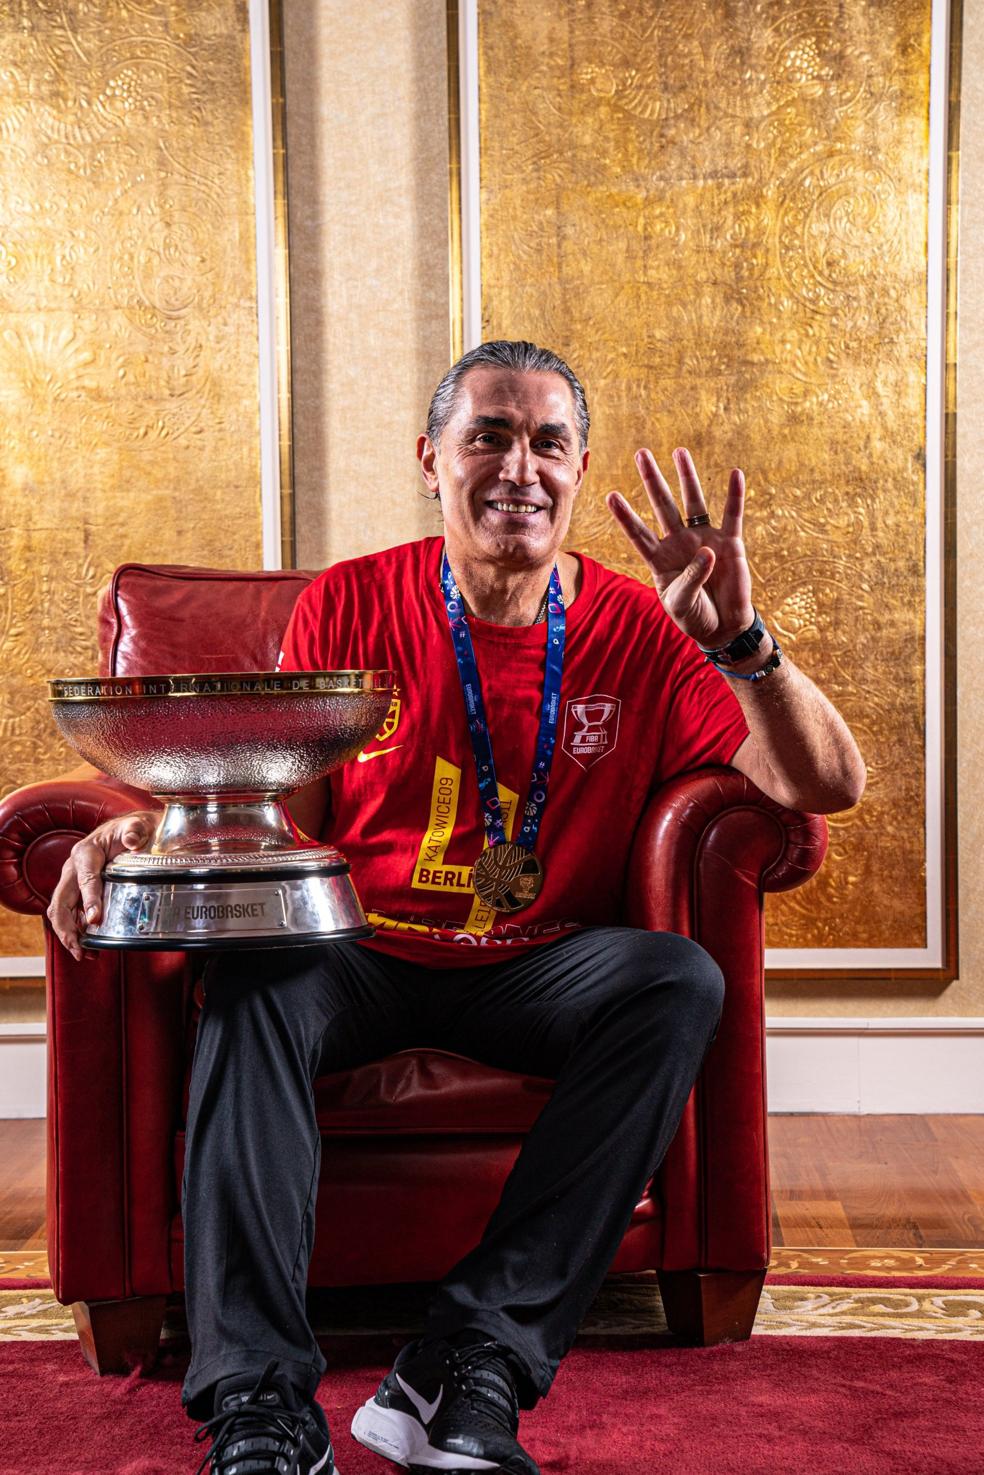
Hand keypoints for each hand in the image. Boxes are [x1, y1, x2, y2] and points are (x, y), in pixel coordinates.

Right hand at [47, 811, 156, 960]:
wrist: (127, 830)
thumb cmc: (131, 830)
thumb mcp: (136, 826)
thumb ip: (134, 831)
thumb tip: (133, 841)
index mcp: (86, 853)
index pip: (85, 878)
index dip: (89, 900)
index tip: (95, 920)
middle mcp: (73, 868)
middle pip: (61, 902)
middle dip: (66, 928)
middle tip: (80, 949)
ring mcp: (72, 881)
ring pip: (59, 912)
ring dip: (68, 935)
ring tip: (84, 954)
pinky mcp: (77, 892)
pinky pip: (68, 914)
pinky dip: (74, 932)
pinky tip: (87, 946)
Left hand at [607, 447, 754, 648]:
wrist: (723, 625)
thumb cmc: (695, 616)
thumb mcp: (682, 603)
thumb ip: (690, 579)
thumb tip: (706, 551)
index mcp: (659, 559)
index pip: (638, 533)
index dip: (625, 516)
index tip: (610, 495)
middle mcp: (678, 542)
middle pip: (662, 505)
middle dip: (652, 480)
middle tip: (641, 453)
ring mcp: (704, 539)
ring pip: (693, 502)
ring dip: (687, 476)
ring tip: (679, 451)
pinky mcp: (729, 542)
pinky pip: (732, 514)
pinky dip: (734, 495)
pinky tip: (735, 474)